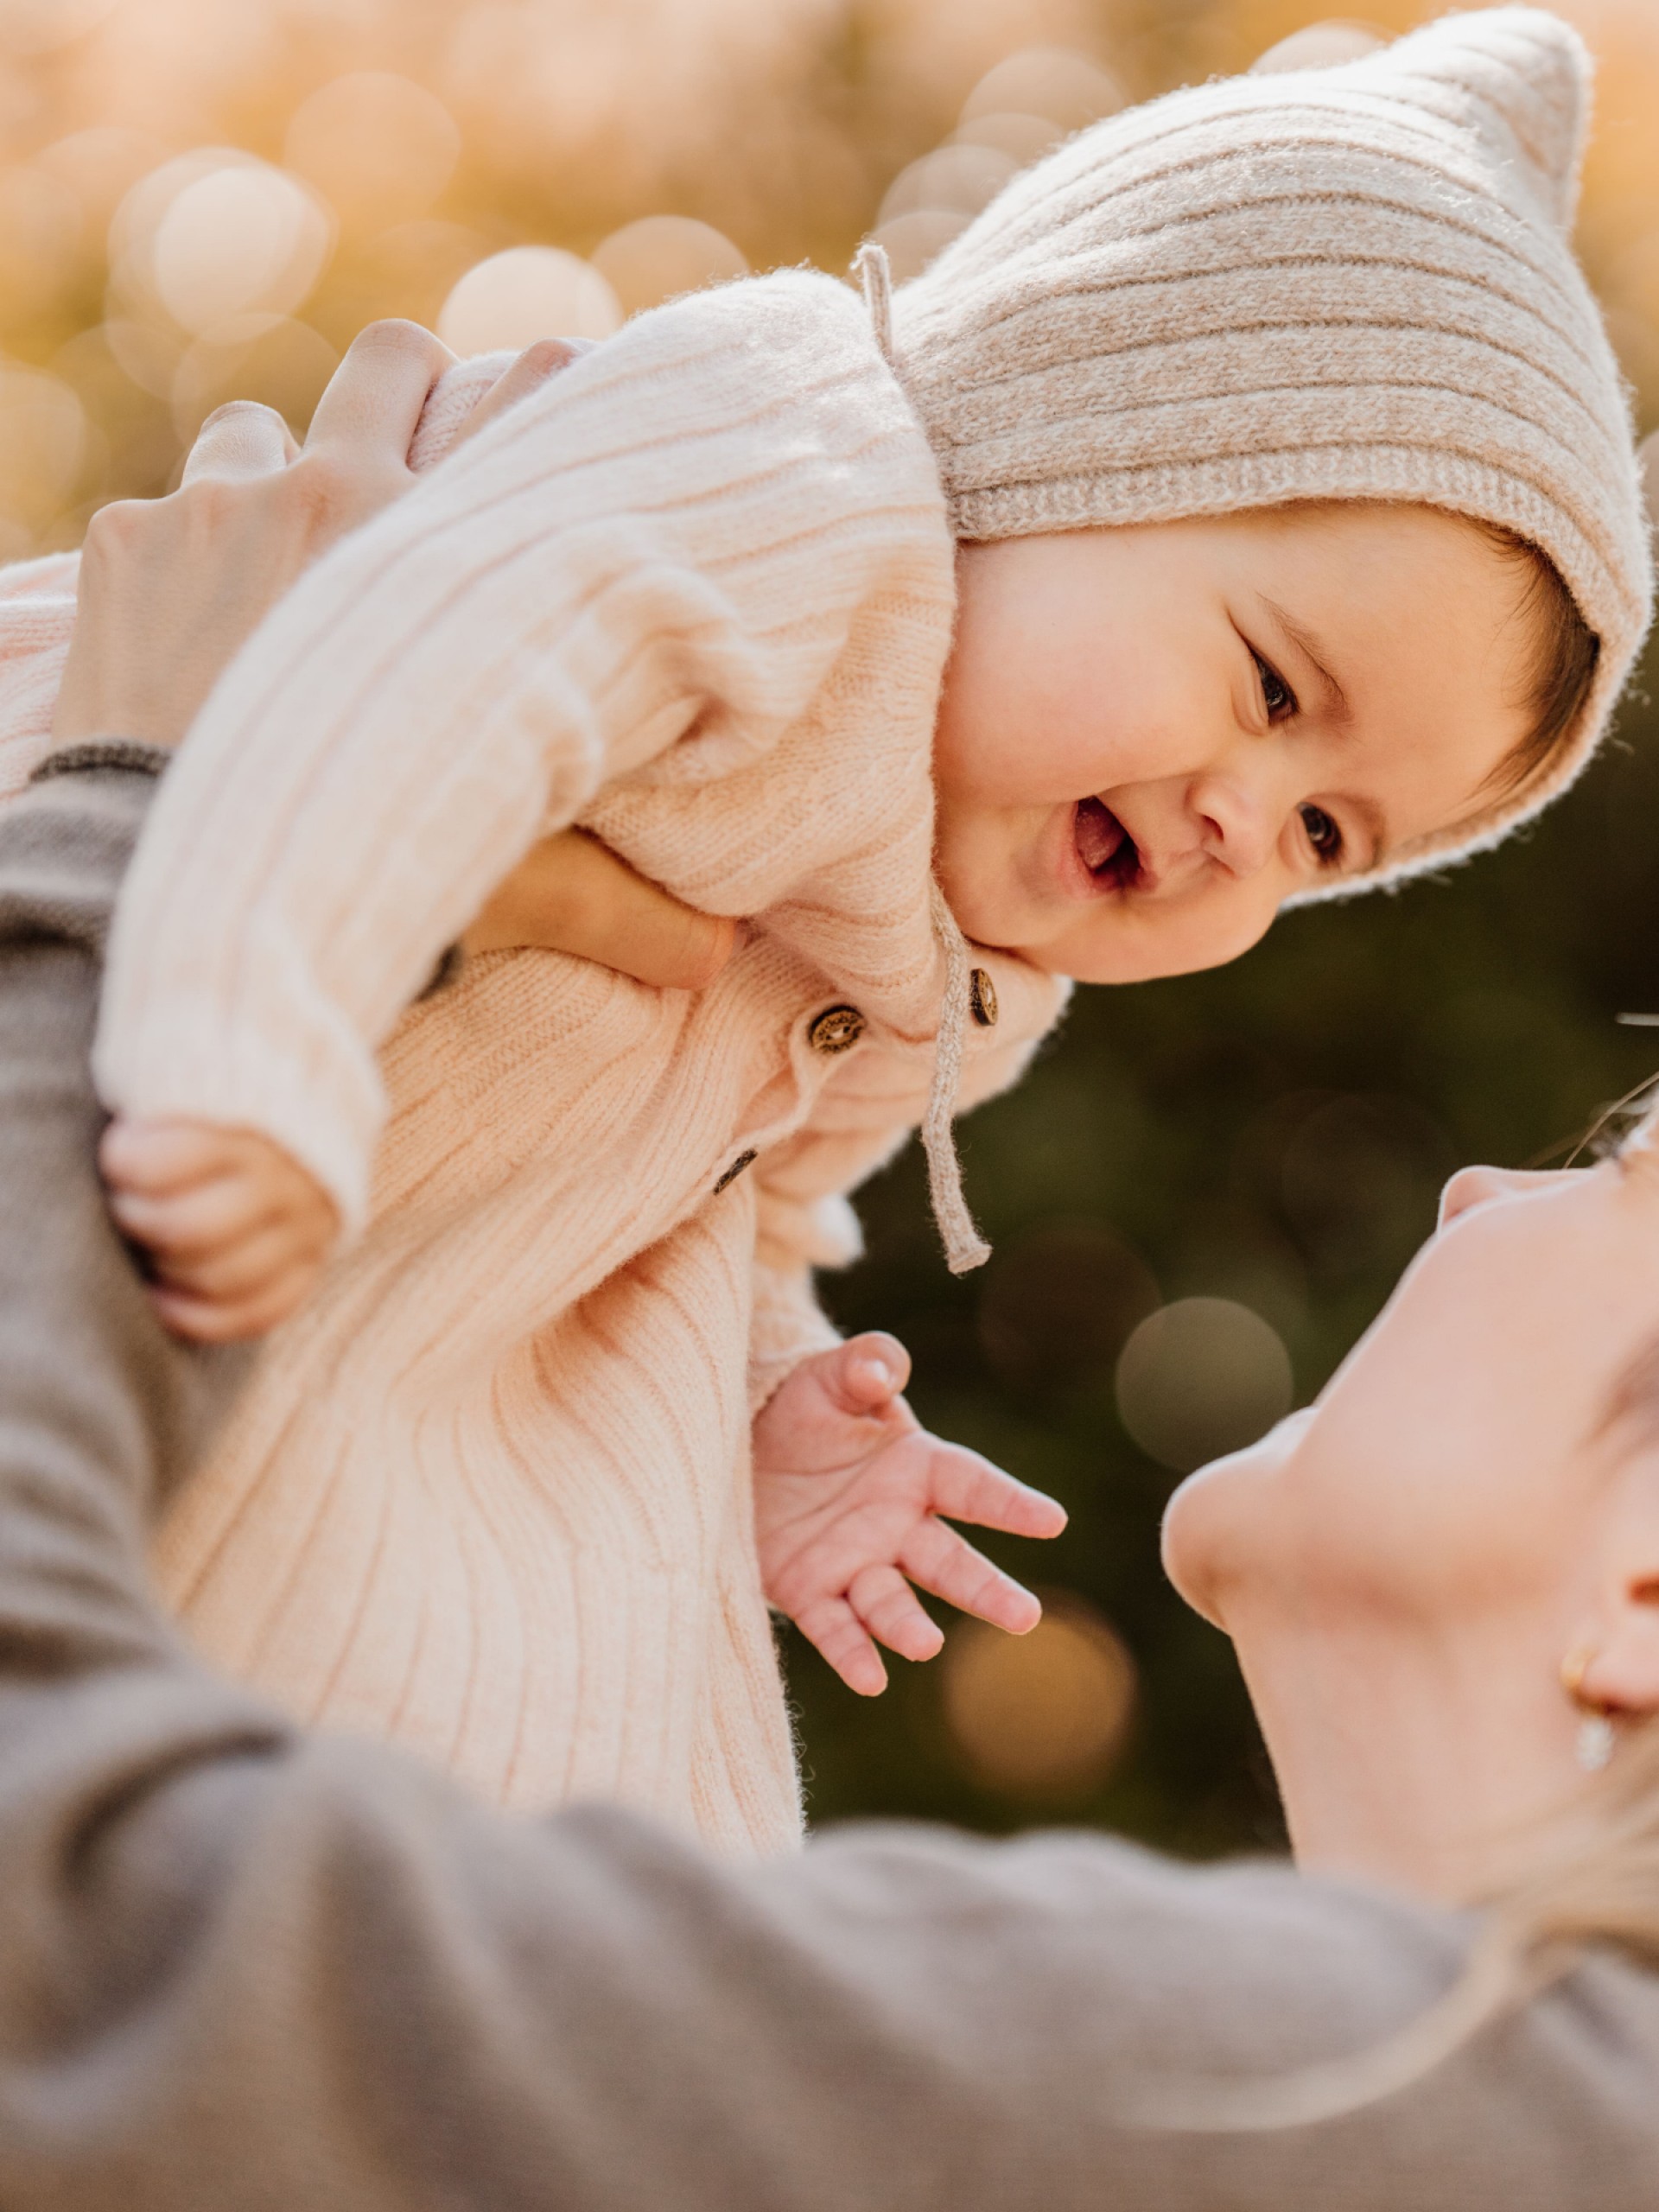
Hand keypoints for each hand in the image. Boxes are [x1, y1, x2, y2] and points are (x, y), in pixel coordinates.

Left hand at [59, 320, 736, 993]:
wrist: (160, 869)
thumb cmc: (349, 866)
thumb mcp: (508, 882)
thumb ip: (619, 906)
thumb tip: (715, 960)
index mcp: (447, 552)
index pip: (534, 400)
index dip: (551, 388)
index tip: (559, 407)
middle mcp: (335, 493)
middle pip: (391, 357)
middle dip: (404, 395)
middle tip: (405, 470)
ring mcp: (220, 507)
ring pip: (258, 429)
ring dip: (271, 482)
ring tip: (280, 573)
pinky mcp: (128, 543)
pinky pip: (159, 510)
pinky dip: (176, 561)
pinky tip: (187, 639)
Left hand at [100, 1119, 336, 1342]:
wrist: (307, 1122)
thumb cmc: (227, 1103)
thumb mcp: (200, 1079)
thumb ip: (162, 1096)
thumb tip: (120, 1135)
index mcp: (251, 1126)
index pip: (170, 1160)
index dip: (126, 1164)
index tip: (118, 1156)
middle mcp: (282, 1182)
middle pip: (190, 1229)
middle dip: (138, 1221)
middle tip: (126, 1204)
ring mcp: (303, 1230)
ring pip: (221, 1279)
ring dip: (166, 1269)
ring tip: (147, 1245)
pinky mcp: (310, 1267)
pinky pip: (256, 1314)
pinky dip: (200, 1319)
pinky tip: (162, 1300)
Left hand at [752, 1332, 1066, 1694]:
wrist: (743, 1441)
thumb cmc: (805, 1404)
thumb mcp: (833, 1373)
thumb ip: (867, 1364)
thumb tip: (884, 1372)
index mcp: (917, 1468)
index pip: (972, 1486)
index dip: (1010, 1503)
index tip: (1053, 1520)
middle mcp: (896, 1524)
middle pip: (949, 1562)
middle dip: (986, 1589)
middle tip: (1025, 1616)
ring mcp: (855, 1563)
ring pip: (892, 1602)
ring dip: (908, 1625)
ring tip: (925, 1644)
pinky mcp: (807, 1590)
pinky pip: (835, 1627)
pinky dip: (852, 1653)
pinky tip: (871, 1678)